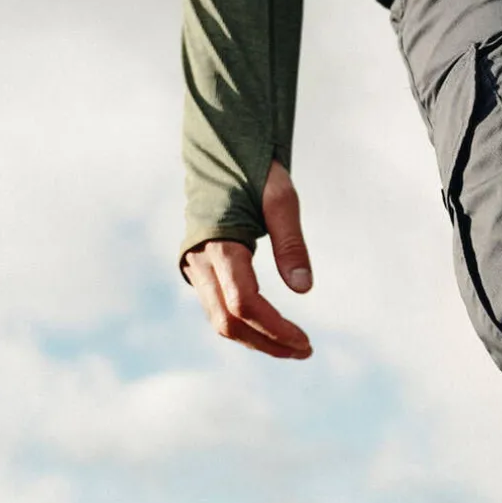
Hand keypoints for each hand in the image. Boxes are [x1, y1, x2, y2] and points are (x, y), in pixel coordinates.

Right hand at [182, 160, 313, 359]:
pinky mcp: (200, 268)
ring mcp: (195, 266)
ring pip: (220, 319)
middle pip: (228, 321)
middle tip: (306, 351)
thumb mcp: (280, 198)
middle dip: (267, 342)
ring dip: (256, 339)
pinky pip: (218, 308)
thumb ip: (290, 243)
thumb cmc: (253, 168)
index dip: (275, 328)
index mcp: (219, 243)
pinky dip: (245, 325)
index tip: (306, 342)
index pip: (244, 303)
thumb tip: (303, 288)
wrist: (219, 150)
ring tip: (294, 347)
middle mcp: (200, 260)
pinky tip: (273, 330)